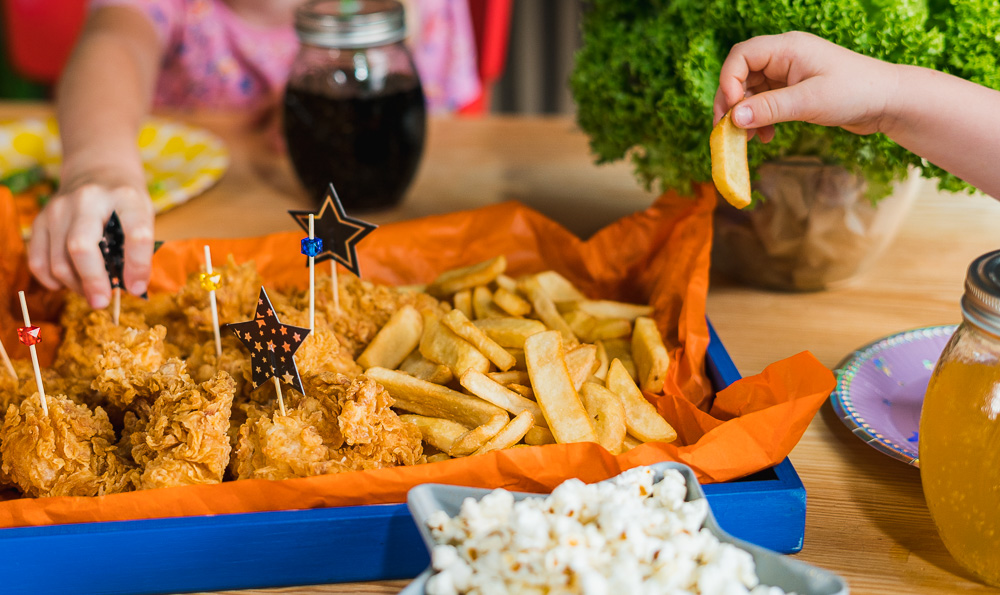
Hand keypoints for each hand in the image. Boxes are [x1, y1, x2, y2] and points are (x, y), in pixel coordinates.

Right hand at [28, 181, 153, 308]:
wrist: (97, 172)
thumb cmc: (125, 202)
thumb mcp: (143, 215)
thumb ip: (138, 248)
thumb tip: (130, 289)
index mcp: (126, 198)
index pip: (136, 234)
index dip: (138, 266)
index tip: (137, 288)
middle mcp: (88, 200)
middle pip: (81, 247)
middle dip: (93, 281)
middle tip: (103, 302)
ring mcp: (59, 209)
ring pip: (58, 260)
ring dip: (76, 285)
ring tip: (92, 291)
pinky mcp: (40, 219)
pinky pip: (38, 260)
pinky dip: (52, 280)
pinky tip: (67, 283)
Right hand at [713, 32, 898, 141]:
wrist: (889, 102)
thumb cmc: (856, 93)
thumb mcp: (810, 102)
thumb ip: (769, 108)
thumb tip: (733, 118)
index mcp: (787, 48)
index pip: (741, 56)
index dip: (729, 82)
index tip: (732, 112)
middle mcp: (784, 58)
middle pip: (741, 75)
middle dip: (731, 103)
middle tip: (727, 131)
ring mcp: (789, 74)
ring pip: (751, 92)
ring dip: (744, 116)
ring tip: (747, 140)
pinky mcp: (794, 91)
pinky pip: (765, 103)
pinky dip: (759, 120)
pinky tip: (765, 137)